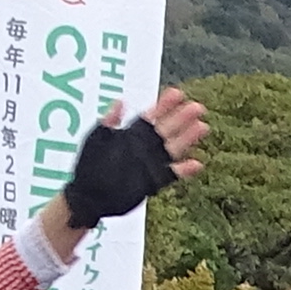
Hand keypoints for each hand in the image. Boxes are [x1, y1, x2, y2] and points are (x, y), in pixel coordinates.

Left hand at [56, 91, 210, 229]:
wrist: (88, 196)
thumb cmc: (89, 165)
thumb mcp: (96, 138)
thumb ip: (109, 121)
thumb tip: (120, 101)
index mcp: (131, 133)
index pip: (152, 115)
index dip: (164, 104)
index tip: (177, 93)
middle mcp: (144, 146)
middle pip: (167, 129)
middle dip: (182, 118)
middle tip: (197, 107)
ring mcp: (151, 163)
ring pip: (174, 148)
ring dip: (188, 138)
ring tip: (202, 127)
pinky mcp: (154, 181)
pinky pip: (172, 174)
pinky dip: (185, 170)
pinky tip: (197, 164)